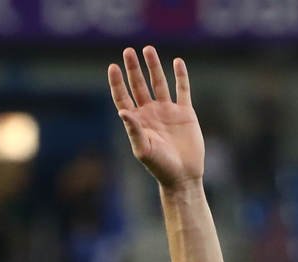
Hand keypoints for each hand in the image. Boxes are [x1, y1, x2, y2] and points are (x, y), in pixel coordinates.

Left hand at [108, 47, 204, 190]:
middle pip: (139, 85)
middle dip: (133, 68)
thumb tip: (122, 110)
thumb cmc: (160, 166)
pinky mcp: (185, 112)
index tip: (112, 67)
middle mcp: (150, 113)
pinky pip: (182, 89)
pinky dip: (180, 75)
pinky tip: (177, 62)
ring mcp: (167, 111)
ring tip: (148, 49)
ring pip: (159, 83)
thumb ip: (133, 130)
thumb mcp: (143, 149)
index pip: (123, 97)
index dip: (117, 83)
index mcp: (136, 121)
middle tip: (128, 51)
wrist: (183, 176)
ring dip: (153, 66)